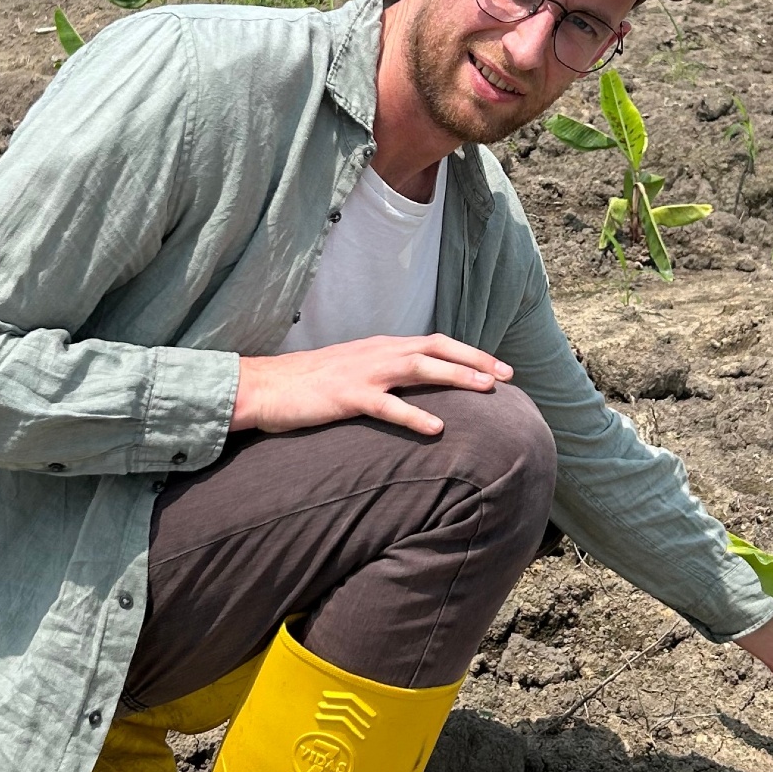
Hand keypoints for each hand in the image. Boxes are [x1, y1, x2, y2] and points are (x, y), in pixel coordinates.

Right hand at [233, 333, 512, 435]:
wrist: (264, 387)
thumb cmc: (309, 384)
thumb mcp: (354, 372)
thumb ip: (385, 376)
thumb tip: (415, 388)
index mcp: (381, 347)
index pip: (435, 343)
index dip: (469, 352)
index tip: (499, 366)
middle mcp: (378, 353)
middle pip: (436, 348)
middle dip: (475, 359)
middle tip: (508, 375)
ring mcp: (363, 373)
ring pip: (419, 369)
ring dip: (456, 376)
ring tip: (487, 388)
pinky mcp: (347, 397)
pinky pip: (387, 407)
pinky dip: (414, 417)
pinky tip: (437, 429)